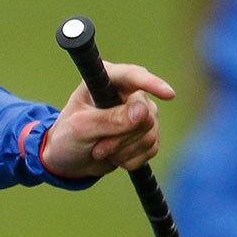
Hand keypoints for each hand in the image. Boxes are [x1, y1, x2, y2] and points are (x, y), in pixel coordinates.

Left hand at [41, 63, 175, 178]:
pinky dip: (130, 159)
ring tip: (100, 151)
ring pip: (149, 132)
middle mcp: (128, 92)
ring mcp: (141, 112)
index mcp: (107, 79)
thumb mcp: (81, 128)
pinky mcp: (147, 133)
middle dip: (121, 137)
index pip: (132, 76)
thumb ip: (110, 119)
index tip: (169, 95)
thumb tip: (142, 112)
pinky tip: (114, 157)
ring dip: (123, 150)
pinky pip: (151, 148)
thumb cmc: (67, 137)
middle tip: (98, 148)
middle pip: (144, 113)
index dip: (151, 84)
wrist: (68, 160)